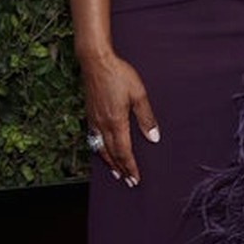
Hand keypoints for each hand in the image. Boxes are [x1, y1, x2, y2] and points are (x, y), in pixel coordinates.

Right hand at [81, 51, 159, 185]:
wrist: (95, 61)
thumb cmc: (118, 74)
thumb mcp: (138, 94)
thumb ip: (146, 117)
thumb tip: (153, 137)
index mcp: (116, 122)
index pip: (124, 151)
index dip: (130, 167)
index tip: (135, 179)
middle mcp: (103, 124)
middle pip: (112, 154)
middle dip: (121, 169)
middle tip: (128, 182)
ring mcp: (94, 120)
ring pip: (101, 148)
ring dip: (109, 162)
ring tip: (116, 172)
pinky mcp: (89, 114)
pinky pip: (93, 139)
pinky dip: (99, 150)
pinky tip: (102, 151)